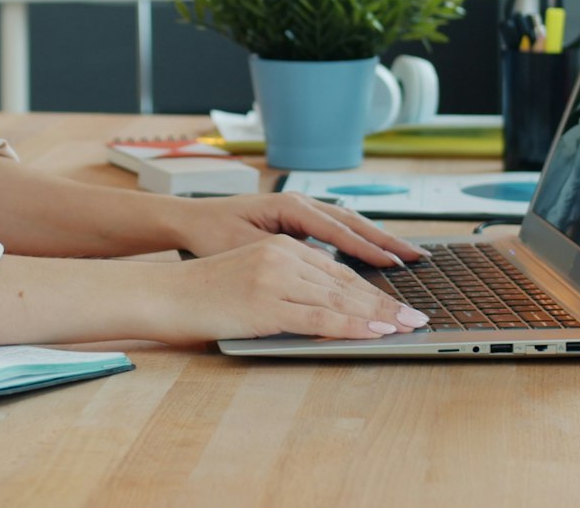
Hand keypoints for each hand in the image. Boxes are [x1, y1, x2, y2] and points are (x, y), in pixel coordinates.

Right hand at [154, 236, 427, 343]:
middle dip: (385, 301)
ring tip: (405, 326)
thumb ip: (286, 283)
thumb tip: (324, 305)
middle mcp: (282, 257)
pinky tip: (374, 331)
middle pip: (345, 282)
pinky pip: (319, 317)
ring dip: (378, 315)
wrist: (163, 294)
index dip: (371, 287)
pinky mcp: (266, 304)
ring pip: (339, 298)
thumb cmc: (202, 292)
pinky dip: (353, 326)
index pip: (336, 268)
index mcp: (280, 247)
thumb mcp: (249, 276)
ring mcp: (275, 279)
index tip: (398, 301)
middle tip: (416, 316)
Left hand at [168, 191, 427, 267]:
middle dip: (385, 241)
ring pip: (349, 224)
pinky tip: (378, 255)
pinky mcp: (300, 221)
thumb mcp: (245, 248)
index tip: (391, 263)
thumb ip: (282, 257)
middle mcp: (300, 203)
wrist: (191, 220)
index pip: (337, 229)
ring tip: (407, 255)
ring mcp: (302, 210)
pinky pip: (337, 230)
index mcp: (289, 206)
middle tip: (416, 257)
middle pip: (352, 221)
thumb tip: (319, 268)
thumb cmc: (213, 234)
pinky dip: (360, 241)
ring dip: (378, 239)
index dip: (366, 247)